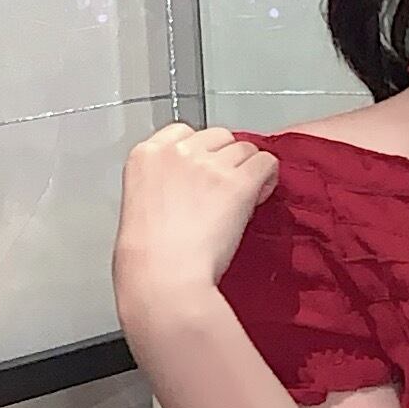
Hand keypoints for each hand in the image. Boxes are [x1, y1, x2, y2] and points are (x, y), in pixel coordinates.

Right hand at [112, 124, 277, 327]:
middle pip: (218, 136)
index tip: (202, 176)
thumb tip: (196, 184)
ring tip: (241, 201)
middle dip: (225, 160)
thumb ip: (165, 181)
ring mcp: (209, 164)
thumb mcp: (141, 203)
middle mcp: (177, 151)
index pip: (183, 131)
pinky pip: (267, 162)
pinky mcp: (238, 182)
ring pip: (246, 148)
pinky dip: (267, 179)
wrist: (163, 276)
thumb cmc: (149, 257)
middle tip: (224, 192)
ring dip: (248, 171)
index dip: (200, 153)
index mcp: (146, 154)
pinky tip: (257, 200)